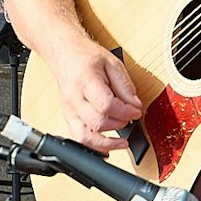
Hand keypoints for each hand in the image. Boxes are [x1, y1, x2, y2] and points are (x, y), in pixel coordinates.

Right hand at [45, 33, 143, 155]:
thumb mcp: (112, 64)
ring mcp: (69, 110)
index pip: (106, 105)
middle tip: (130, 118)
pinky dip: (94, 146)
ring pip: (86, 136)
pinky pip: (79, 138)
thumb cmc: (87, 57)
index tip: (136, 111)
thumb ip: (125, 86)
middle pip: (98, 122)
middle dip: (120, 124)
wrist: (65, 54)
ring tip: (122, 141)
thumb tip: (135, 106)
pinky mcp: (68, 117)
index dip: (125, 112)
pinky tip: (107, 146)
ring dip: (107, 142)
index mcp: (85, 81)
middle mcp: (74, 98)